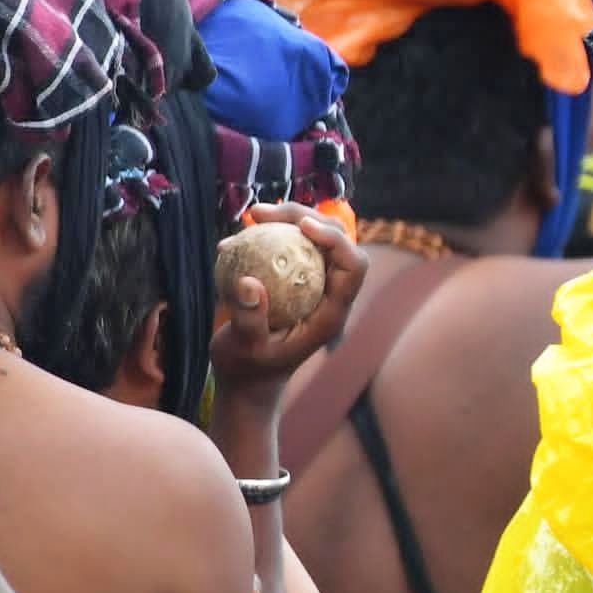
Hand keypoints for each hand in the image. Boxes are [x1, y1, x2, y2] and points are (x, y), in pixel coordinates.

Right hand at [210, 205, 368, 391]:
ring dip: (286, 220)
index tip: (301, 226)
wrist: (246, 379)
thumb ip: (248, 320)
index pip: (354, 266)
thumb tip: (249, 282)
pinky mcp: (293, 280)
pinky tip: (238, 235)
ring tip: (251, 216)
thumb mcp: (243, 350)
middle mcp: (328, 293)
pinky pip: (289, 247)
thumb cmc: (247, 370)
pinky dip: (269, 235)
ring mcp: (312, 284)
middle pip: (335, 241)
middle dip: (304, 217)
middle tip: (260, 212)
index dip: (336, 240)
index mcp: (331, 312)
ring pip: (313, 239)